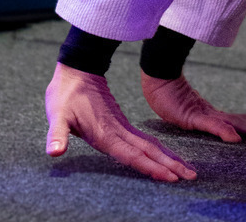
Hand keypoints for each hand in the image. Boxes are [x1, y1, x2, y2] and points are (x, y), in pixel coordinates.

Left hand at [45, 62, 196, 181]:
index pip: (132, 154)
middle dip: (170, 165)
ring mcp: (121, 126)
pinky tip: (164, 155)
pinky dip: (158, 149)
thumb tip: (54, 152)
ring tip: (186, 169)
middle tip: (191, 176)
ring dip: (168, 157)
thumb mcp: (57, 115)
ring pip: (150, 145)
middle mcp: (118, 131)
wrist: (77, 68)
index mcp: (105, 133)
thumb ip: (58, 135)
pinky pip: (144, 139)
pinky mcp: (121, 123)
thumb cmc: (64, 94)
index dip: (150, 167)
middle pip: (149, 151)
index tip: (170, 177)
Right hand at [141, 69, 245, 143]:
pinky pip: (211, 125)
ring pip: (235, 124)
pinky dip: (224, 131)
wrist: (157, 81)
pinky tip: (235, 138)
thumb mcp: (191, 115)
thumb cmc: (171, 98)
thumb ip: (208, 121)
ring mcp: (206, 115)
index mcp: (217, 116)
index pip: (245, 122)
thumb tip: (225, 130)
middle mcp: (216, 115)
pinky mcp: (193, 116)